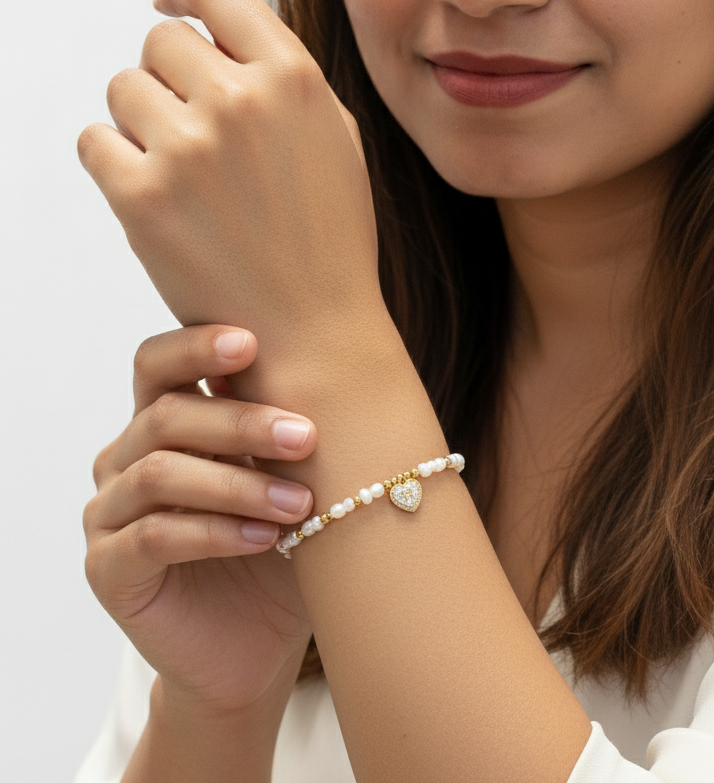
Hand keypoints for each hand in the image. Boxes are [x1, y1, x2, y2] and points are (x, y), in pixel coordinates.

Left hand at [77, 0, 383, 364]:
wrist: (314, 329)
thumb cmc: (329, 236)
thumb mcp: (336, 137)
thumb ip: (283, 76)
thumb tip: (218, 33)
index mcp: (294, 79)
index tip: (169, 4)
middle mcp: (240, 102)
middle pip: (160, 41)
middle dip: (170, 77)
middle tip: (192, 127)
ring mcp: (187, 148)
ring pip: (123, 88)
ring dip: (142, 120)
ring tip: (181, 171)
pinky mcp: (140, 197)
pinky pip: (94, 141)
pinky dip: (114, 161)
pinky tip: (154, 192)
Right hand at [83, 324, 317, 713]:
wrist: (259, 646)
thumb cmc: (283, 546)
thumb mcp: (293, 480)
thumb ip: (289, 432)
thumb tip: (328, 371)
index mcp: (165, 423)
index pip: (157, 364)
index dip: (196, 347)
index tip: (251, 344)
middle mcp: (126, 459)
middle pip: (165, 415)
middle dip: (242, 422)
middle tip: (306, 436)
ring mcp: (110, 514)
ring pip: (160, 473)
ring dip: (238, 483)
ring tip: (300, 503)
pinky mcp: (108, 570)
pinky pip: (155, 537)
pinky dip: (216, 532)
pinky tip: (265, 538)